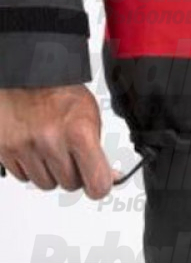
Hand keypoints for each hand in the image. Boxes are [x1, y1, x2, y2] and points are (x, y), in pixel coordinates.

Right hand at [0, 85, 114, 198]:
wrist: (29, 77)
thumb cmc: (62, 94)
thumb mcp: (91, 118)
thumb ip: (98, 151)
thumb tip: (109, 177)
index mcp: (78, 133)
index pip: (96, 183)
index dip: (99, 186)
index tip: (99, 184)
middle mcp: (51, 142)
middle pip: (71, 185)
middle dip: (75, 173)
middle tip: (73, 154)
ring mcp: (26, 147)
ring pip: (47, 184)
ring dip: (53, 172)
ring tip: (54, 149)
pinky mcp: (6, 150)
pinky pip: (24, 177)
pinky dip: (32, 168)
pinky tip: (37, 149)